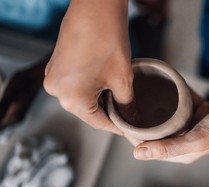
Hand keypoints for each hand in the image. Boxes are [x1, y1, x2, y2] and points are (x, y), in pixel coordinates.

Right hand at [44, 0, 131, 134]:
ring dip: (101, 99)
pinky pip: (75, 85)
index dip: (118, 127)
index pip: (99, 123)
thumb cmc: (107, 39)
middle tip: (130, 113)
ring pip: (82, 98)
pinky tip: (106, 82)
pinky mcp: (56, 66)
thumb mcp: (122, 80)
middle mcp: (56, 91)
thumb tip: (132, 120)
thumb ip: (127, 106)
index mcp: (71, 98)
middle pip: (89, 111)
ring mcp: (53, 77)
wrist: (96, 7)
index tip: (130, 129)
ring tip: (120, 95)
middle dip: (110, 112)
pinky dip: (91, 87)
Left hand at [133, 85, 208, 162]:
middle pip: (157, 131)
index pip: (151, 147)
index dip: (134, 136)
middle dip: (141, 120)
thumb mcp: (195, 140)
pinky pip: (179, 102)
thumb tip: (137, 154)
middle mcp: (185, 140)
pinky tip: (161, 85)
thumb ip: (167, 147)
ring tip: (138, 94)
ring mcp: (192, 124)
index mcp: (183, 152)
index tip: (122, 120)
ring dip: (154, 107)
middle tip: (126, 104)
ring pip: (167, 116)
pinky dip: (172, 95)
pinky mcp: (197, 110)